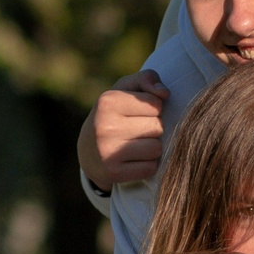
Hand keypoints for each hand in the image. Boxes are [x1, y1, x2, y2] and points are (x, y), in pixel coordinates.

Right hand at [79, 70, 166, 188]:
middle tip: (136, 130)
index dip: (153, 109)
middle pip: (158, 127)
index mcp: (108, 101)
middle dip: (153, 128)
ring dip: (152, 148)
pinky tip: (133, 160)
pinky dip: (147, 165)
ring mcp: (107, 152)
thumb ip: (147, 79)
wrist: (89, 152)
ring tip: (135, 145)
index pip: (156, 104)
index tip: (137, 113)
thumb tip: (164, 93)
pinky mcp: (113, 173)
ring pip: (156, 148)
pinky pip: (150, 168)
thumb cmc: (114, 114)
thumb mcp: (125, 90)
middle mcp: (104, 126)